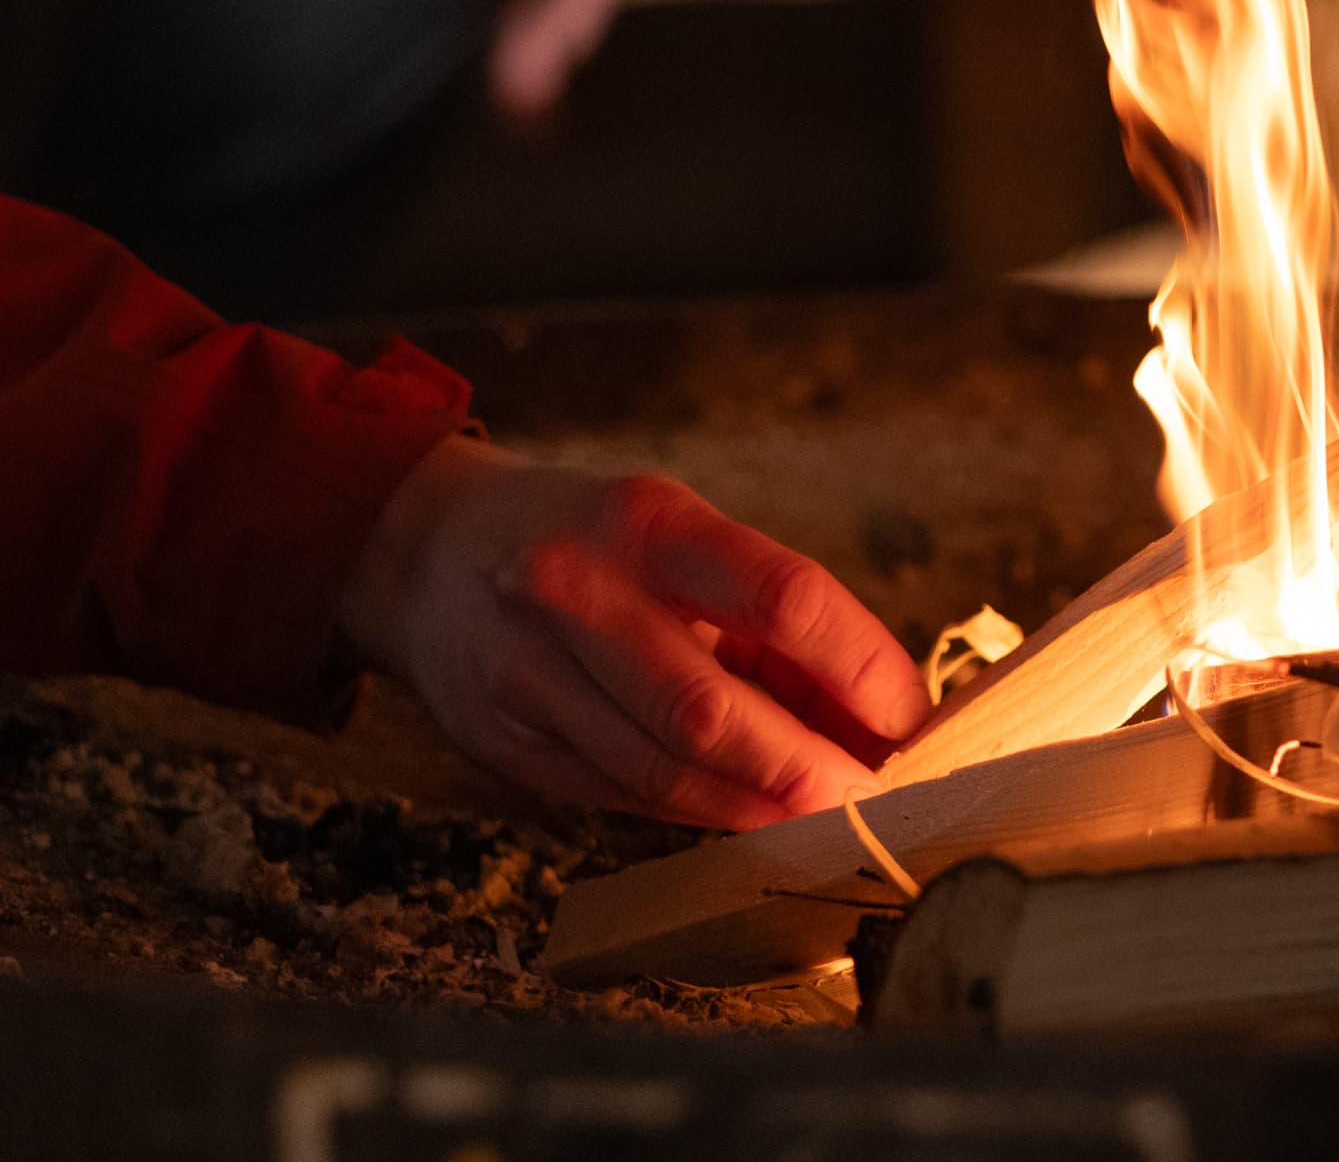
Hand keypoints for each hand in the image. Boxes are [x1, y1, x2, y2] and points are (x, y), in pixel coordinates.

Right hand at [339, 439, 929, 827]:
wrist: (429, 554)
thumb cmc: (594, 541)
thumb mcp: (683, 537)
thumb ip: (773, 620)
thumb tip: (883, 711)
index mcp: (649, 521)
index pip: (782, 597)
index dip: (860, 668)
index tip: (909, 716)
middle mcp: (580, 592)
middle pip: (714, 710)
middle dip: (809, 769)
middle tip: (876, 799)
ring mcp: (531, 674)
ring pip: (667, 771)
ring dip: (763, 806)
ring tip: (827, 817)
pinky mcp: (509, 742)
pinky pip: (626, 796)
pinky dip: (703, 810)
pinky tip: (750, 813)